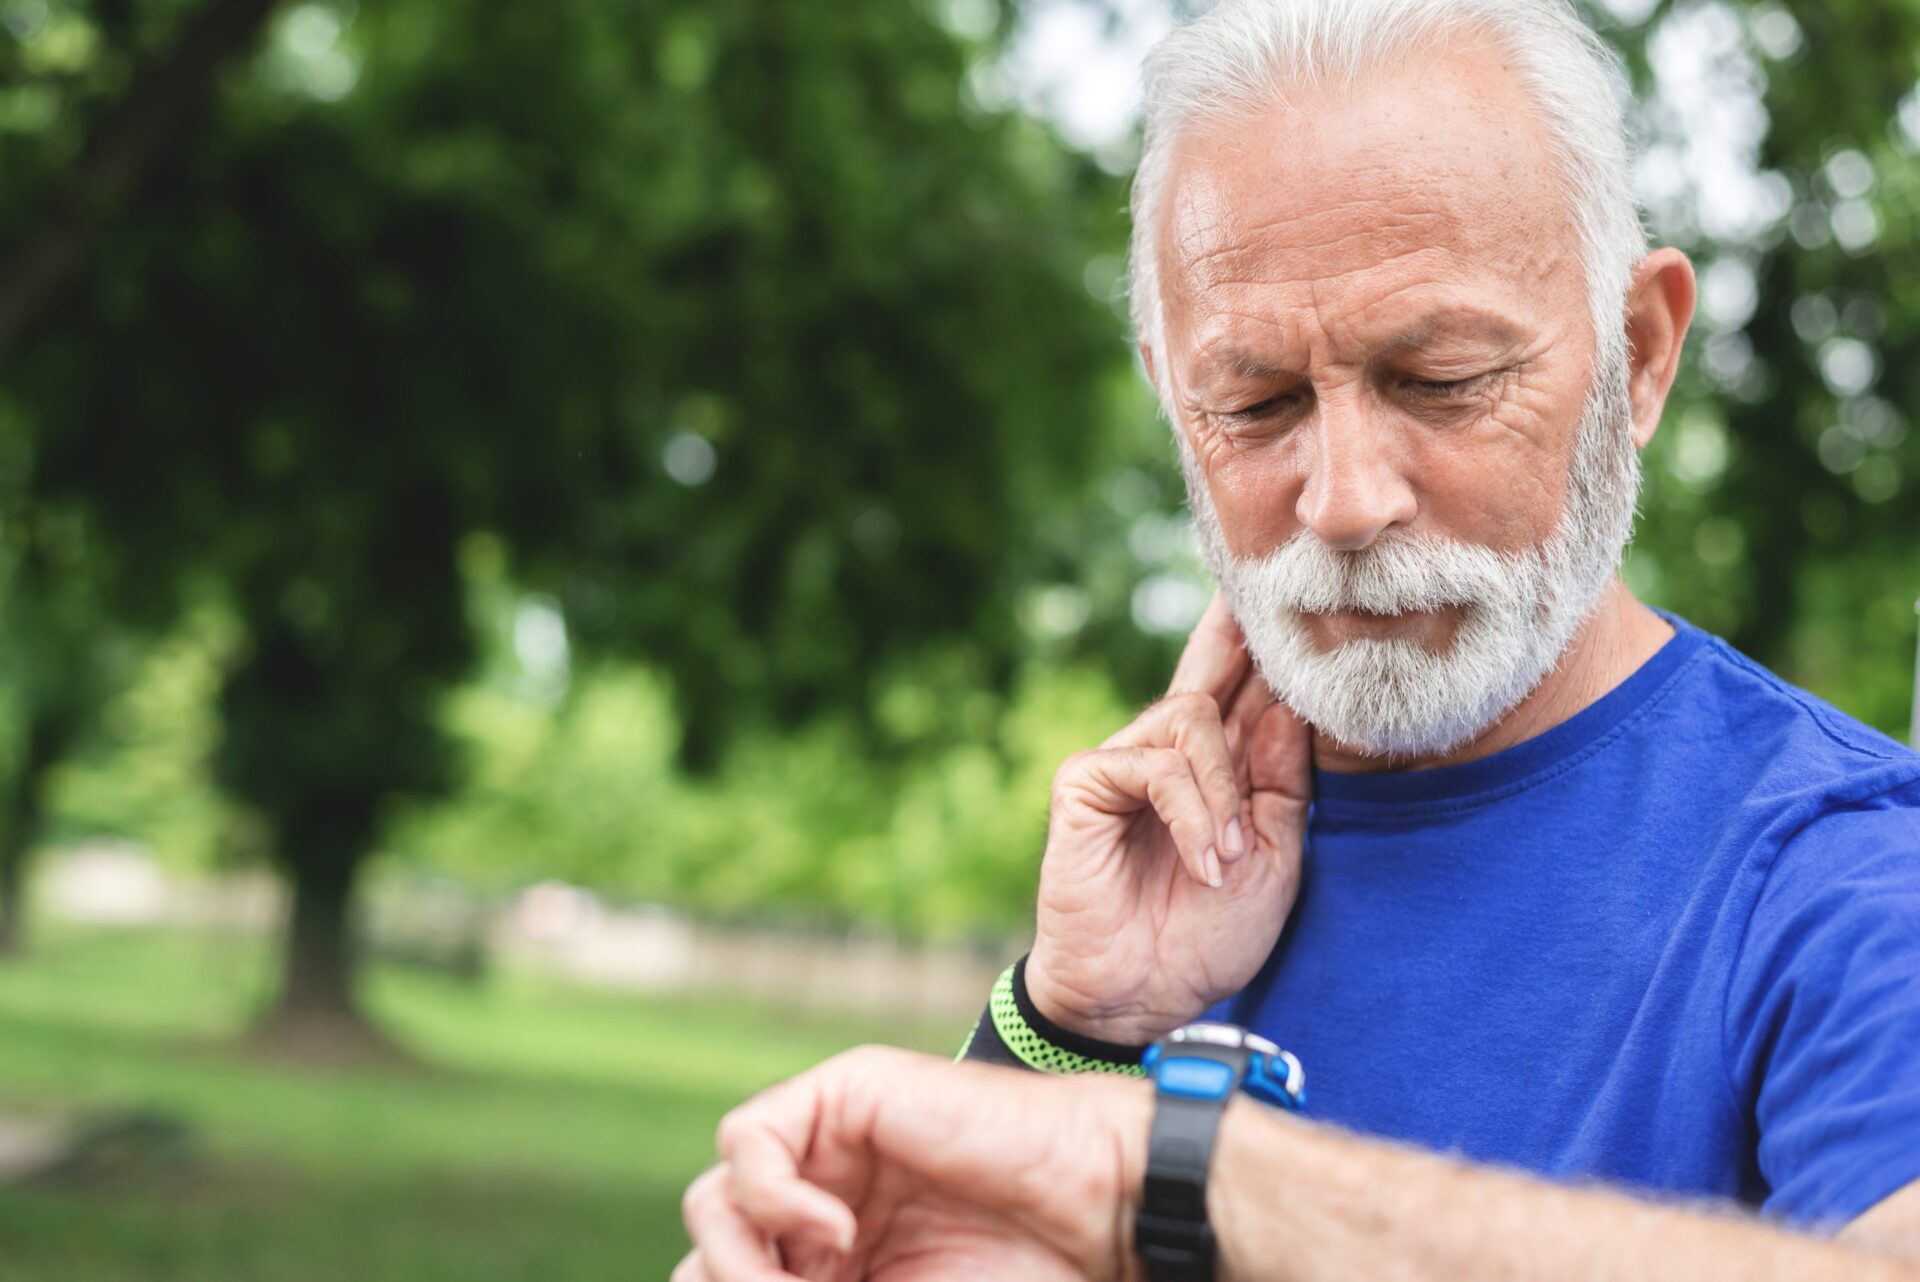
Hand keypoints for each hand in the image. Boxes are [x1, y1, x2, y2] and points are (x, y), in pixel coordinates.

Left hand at [675, 1046, 1149, 1281]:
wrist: (1097, 1212)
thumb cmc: (1023, 1275)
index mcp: (829, 1265)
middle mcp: (818, 1205)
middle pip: (710, 1251)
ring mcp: (828, 1148)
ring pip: (713, 1200)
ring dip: (743, 1259)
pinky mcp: (843, 1094)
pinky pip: (747, 1139)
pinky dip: (772, 1196)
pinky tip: (836, 1234)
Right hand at [1026, 593, 1310, 1044]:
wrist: (1141, 998)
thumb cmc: (1207, 935)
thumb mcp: (1274, 860)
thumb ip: (1283, 785)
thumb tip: (1291, 706)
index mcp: (1222, 767)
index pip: (1249, 689)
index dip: (1270, 643)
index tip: (1309, 592)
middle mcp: (1171, 752)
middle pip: (1209, 668)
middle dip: (1236, 628)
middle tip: (1260, 584)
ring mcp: (1125, 762)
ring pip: (1190, 720)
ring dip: (1222, 793)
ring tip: (1229, 859)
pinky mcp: (1087, 783)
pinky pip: (1154, 766)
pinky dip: (1190, 813)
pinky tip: (1204, 862)